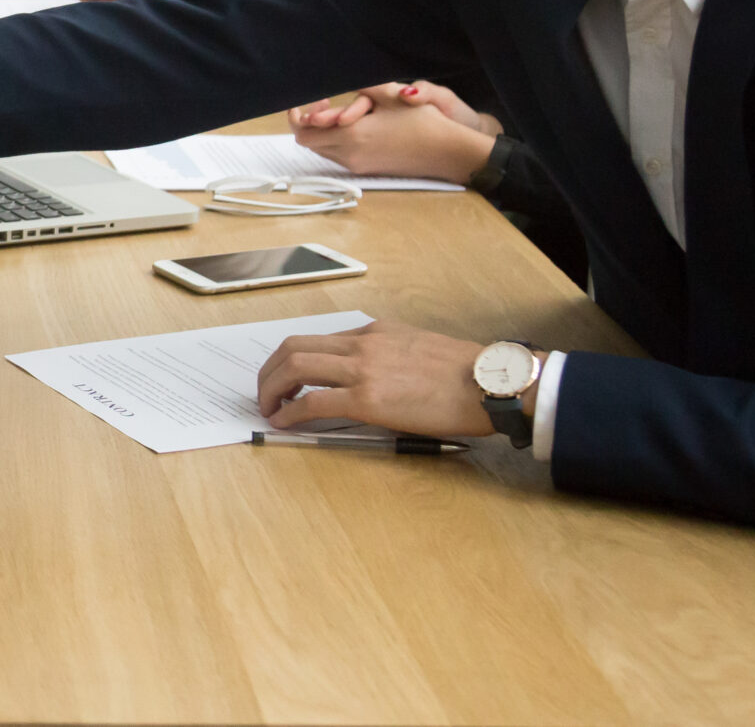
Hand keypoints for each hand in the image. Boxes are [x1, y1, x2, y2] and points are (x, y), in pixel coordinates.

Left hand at [255, 318, 504, 435]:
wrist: (489, 382)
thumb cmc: (463, 373)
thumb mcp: (417, 347)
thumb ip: (387, 355)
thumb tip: (366, 379)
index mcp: (373, 331)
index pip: (317, 339)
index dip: (291, 359)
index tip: (284, 377)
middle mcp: (362, 344)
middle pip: (293, 347)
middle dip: (270, 371)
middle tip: (265, 393)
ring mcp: (363, 369)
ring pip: (296, 367)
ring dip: (272, 389)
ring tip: (269, 408)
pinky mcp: (368, 399)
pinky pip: (314, 402)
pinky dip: (292, 412)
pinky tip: (285, 423)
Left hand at [287, 80, 497, 184]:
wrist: (447, 153)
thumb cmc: (422, 122)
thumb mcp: (391, 97)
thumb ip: (361, 89)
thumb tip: (339, 82)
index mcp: (351, 136)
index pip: (304, 133)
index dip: (299, 117)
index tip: (310, 101)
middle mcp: (350, 155)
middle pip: (310, 143)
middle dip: (309, 123)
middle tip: (325, 103)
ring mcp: (358, 166)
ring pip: (323, 151)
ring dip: (323, 133)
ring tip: (341, 113)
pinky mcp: (368, 170)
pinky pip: (339, 156)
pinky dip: (336, 141)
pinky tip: (355, 126)